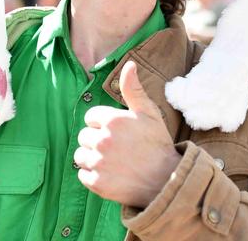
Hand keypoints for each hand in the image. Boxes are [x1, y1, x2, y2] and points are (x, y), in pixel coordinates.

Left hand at [74, 61, 181, 207]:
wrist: (167, 180)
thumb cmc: (157, 144)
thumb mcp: (148, 112)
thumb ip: (133, 89)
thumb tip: (129, 64)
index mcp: (113, 120)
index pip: (91, 117)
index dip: (103, 124)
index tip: (117, 132)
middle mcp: (103, 140)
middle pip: (84, 136)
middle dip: (96, 140)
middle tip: (117, 148)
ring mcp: (99, 162)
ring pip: (80, 155)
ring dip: (92, 158)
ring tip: (112, 161)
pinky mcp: (98, 183)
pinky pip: (82, 175)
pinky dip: (92, 176)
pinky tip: (109, 174)